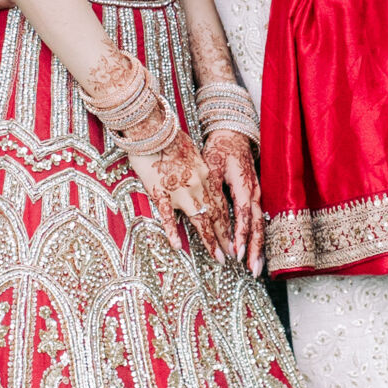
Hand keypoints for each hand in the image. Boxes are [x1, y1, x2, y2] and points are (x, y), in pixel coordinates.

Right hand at [126, 129, 233, 262]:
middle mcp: (197, 185)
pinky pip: (167, 216)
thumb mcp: (191, 154)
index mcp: (205, 175)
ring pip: (199, 219)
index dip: (229, 224)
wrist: (152, 129)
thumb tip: (201, 183)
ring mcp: (179, 190)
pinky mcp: (160, 192)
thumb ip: (198, 171)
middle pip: (216, 216)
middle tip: (232, 256)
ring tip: (218, 258)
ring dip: (210, 241)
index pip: (222, 205)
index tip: (235, 240)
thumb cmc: (169, 138)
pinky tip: (178, 246)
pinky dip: (173, 231)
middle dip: (225, 238)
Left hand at [205, 129, 265, 276]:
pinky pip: (258, 219)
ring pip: (260, 224)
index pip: (243, 215)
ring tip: (256, 266)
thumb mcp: (210, 166)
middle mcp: (254, 192)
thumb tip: (207, 213)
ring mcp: (256, 194)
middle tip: (252, 269)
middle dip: (255, 249)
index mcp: (243, 185)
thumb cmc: (220, 148)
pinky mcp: (253, 195)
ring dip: (258, 246)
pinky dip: (256, 236)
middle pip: (258, 225)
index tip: (236, 253)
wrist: (232, 133)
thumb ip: (211, 191)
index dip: (241, 236)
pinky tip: (256, 250)